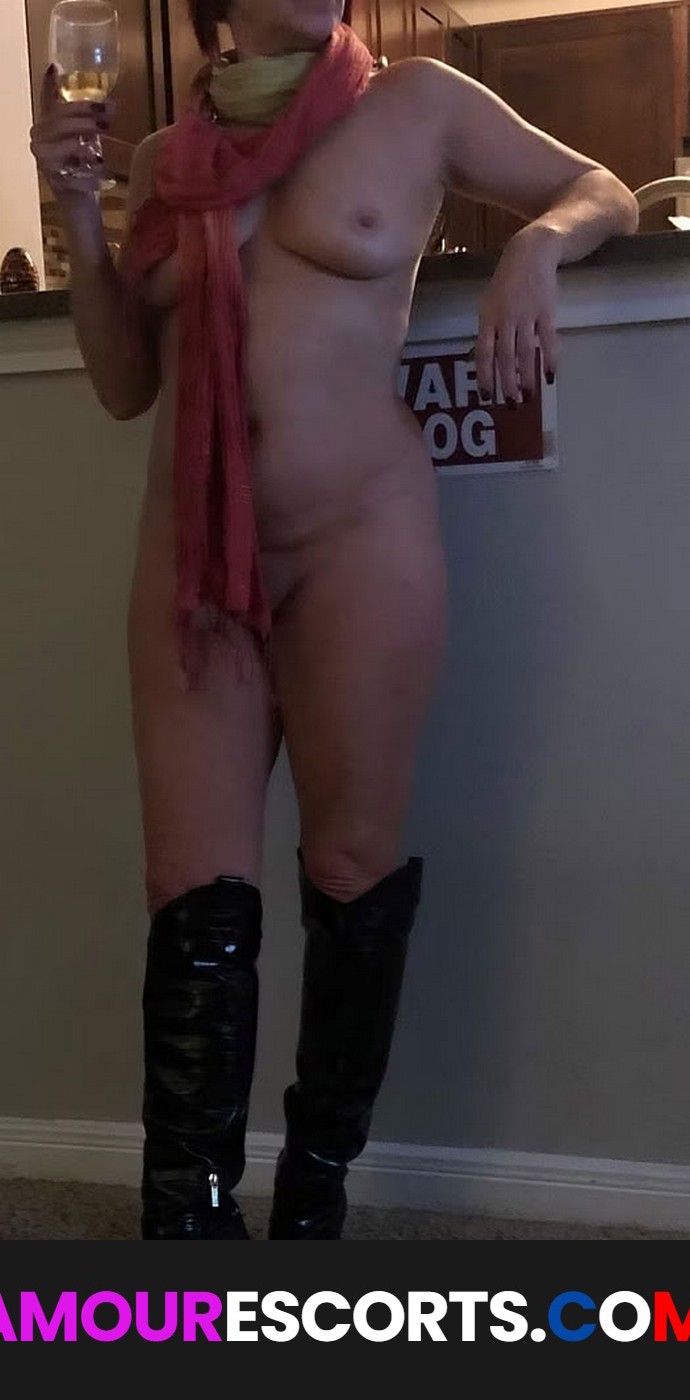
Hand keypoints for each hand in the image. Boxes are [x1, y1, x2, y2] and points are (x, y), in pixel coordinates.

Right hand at [29, 65, 114, 200]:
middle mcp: (39, 141)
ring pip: (65, 145)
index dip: (49, 85)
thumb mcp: (88, 138)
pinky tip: (102, 177)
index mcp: (47, 127)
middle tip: (107, 117)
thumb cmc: (84, 167)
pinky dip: (91, 176)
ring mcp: (45, 162)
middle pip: (59, 121)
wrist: (81, 204)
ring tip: (102, 149)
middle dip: (85, 117)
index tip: (54, 67)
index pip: (46, 102)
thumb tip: (111, 104)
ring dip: (86, 143)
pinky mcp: (56, 183)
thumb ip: (95, 120)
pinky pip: (74, 174)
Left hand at [475, 225, 559, 403]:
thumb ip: (488, 331)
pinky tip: (550, 375)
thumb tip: (482, 360)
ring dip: (526, 377)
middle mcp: (505, 319)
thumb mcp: (489, 304)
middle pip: (505, 357)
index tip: (487, 397)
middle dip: (507, 384)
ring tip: (529, 396)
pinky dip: (549, 359)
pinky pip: (547, 340)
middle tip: (511, 404)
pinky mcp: (546, 311)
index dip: (485, 376)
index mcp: (488, 318)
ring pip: (525, 352)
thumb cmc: (507, 282)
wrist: (531, 253)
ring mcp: (526, 315)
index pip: (483, 353)